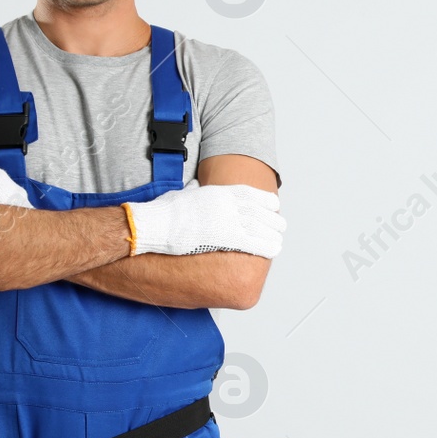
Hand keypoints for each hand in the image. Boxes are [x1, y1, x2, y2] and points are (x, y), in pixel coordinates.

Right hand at [124, 181, 284, 257]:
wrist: (156, 223)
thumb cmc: (165, 212)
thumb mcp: (185, 193)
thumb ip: (196, 191)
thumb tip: (195, 187)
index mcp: (218, 193)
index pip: (250, 193)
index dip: (265, 200)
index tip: (273, 205)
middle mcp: (227, 204)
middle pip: (259, 211)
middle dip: (272, 220)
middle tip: (280, 226)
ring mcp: (228, 219)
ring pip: (260, 227)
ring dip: (272, 234)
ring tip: (278, 240)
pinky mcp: (226, 237)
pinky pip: (253, 242)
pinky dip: (266, 246)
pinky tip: (273, 250)